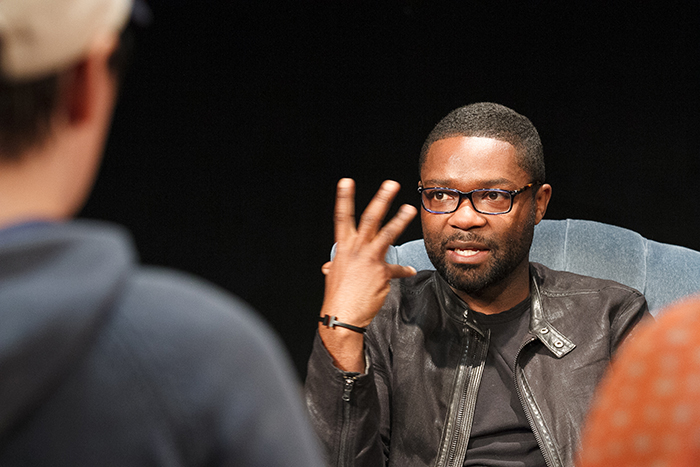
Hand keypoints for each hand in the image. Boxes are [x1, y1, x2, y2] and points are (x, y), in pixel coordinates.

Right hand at [319, 178, 416, 370]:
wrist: (341, 317)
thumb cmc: (336, 297)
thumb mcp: (333, 277)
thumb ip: (336, 266)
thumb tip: (328, 267)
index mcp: (343, 248)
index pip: (342, 218)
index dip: (344, 198)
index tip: (346, 181)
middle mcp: (355, 250)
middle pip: (370, 218)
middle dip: (381, 199)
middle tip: (391, 184)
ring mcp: (369, 260)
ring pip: (387, 234)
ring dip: (400, 220)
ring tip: (410, 208)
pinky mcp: (382, 274)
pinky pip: (397, 270)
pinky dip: (405, 271)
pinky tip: (412, 270)